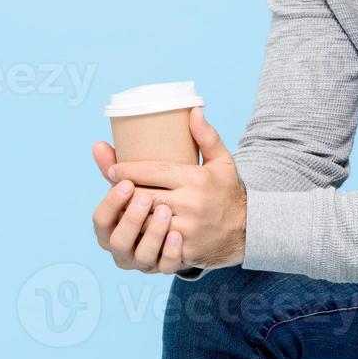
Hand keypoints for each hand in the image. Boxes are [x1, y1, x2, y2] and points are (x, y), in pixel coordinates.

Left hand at [105, 106, 246, 270]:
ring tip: (115, 207)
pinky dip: (140, 237)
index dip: (128, 170)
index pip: (154, 172)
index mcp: (196, 179)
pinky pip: (154, 244)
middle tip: (110, 187)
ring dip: (127, 215)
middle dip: (123, 192)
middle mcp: (190, 204)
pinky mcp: (185, 249)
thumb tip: (194, 109)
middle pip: (145, 196)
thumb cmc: (228, 191)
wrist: (247, 230)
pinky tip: (130, 231)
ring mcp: (187, 229)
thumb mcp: (222, 161)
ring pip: (145, 222)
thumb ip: (207, 136)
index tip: (112, 168)